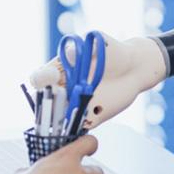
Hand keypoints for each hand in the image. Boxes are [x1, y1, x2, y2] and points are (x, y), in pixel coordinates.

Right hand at [28, 33, 166, 129]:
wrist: (134, 68)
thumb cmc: (113, 51)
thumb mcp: (99, 43)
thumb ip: (84, 48)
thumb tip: (69, 55)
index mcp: (59, 70)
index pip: (40, 78)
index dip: (40, 79)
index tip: (51, 76)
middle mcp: (63, 90)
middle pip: (45, 102)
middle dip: (48, 104)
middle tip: (60, 100)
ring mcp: (76, 106)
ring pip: (59, 118)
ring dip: (61, 120)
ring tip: (71, 114)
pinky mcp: (91, 118)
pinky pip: (79, 127)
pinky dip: (78, 129)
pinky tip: (83, 126)